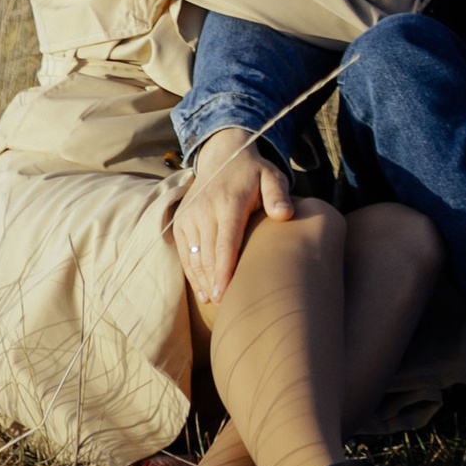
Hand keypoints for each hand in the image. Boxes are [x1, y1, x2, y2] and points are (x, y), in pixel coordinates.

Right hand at [171, 132, 293, 307]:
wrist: (222, 156)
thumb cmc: (254, 174)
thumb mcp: (272, 176)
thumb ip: (278, 195)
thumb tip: (285, 214)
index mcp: (229, 202)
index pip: (225, 242)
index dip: (223, 270)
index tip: (223, 295)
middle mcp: (205, 209)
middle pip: (208, 255)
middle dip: (214, 284)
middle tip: (227, 310)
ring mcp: (189, 216)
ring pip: (194, 257)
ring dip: (203, 283)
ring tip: (217, 304)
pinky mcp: (181, 221)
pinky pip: (184, 253)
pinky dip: (193, 274)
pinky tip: (204, 291)